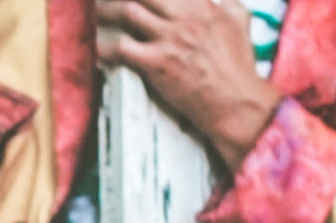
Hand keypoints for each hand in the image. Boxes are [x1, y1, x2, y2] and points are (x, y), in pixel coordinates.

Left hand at [96, 0, 282, 169]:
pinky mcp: (156, 62)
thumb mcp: (239, 20)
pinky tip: (98, 49)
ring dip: (107, 12)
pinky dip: (104, 48)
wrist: (234, 100)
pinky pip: (120, 48)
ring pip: (128, 12)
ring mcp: (169, 38)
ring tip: (96, 14)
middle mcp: (184, 16)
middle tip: (104, 0)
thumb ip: (225, 2)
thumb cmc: (237, 64)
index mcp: (202, 4)